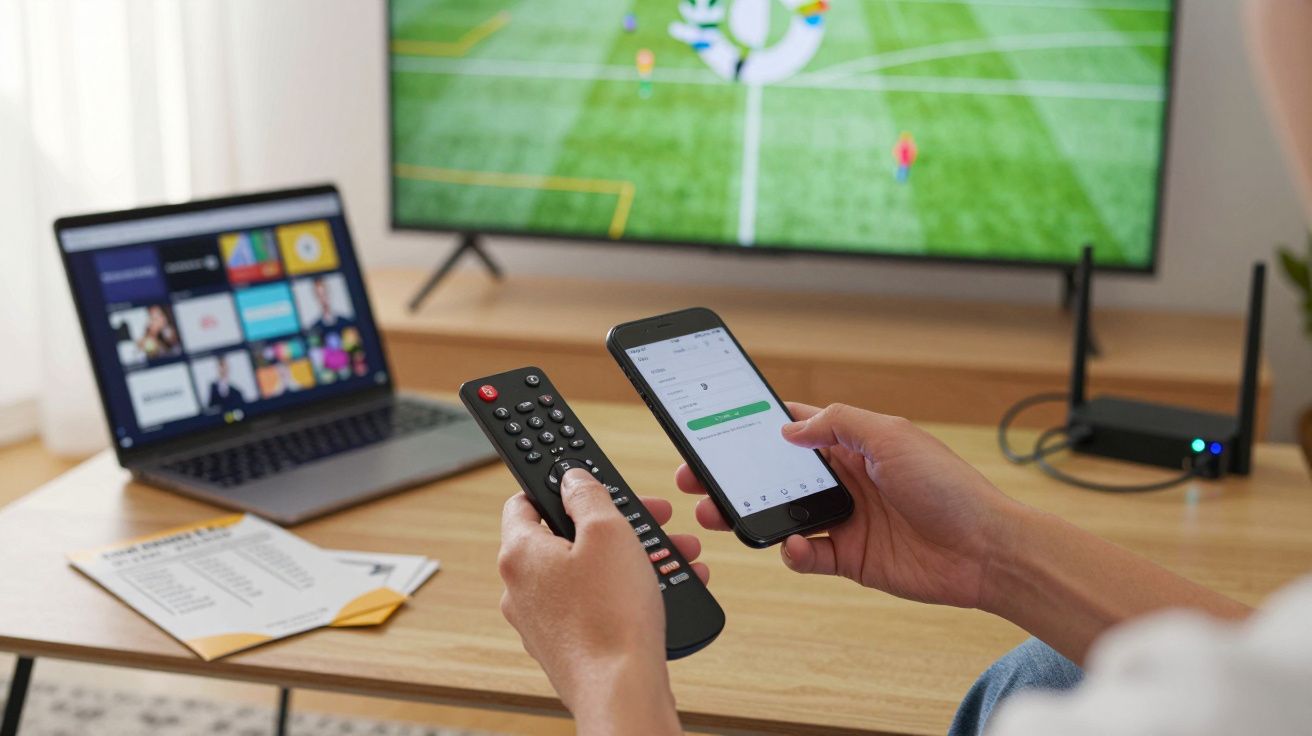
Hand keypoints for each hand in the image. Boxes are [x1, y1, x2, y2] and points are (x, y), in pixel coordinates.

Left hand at [498, 469, 706, 733]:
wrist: (622, 692)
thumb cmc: (610, 616)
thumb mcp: (608, 531)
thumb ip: (588, 495)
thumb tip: (573, 479)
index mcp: (519, 553)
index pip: (524, 500)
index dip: (557, 485)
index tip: (584, 480)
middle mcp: (521, 588)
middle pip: (563, 536)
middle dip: (613, 524)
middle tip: (647, 516)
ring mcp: (541, 621)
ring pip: (586, 572)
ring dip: (628, 557)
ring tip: (670, 554)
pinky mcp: (564, 646)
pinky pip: (593, 605)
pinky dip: (623, 592)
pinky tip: (660, 589)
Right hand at [676, 403, 1021, 608]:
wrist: (985, 550)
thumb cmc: (948, 486)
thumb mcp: (891, 435)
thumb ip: (838, 424)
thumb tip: (789, 428)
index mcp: (854, 444)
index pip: (795, 430)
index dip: (755, 429)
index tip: (715, 430)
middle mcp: (845, 480)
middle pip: (775, 475)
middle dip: (734, 478)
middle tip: (695, 480)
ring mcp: (846, 520)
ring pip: (782, 515)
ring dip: (748, 515)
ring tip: (719, 516)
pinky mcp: (850, 559)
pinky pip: (807, 555)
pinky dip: (793, 552)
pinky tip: (795, 547)